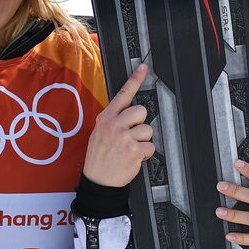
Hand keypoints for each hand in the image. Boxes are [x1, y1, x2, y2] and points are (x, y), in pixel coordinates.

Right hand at [83, 64, 153, 186]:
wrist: (98, 181)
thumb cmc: (99, 157)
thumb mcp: (99, 133)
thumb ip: (113, 120)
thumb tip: (129, 112)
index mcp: (106, 118)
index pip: (123, 95)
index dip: (135, 80)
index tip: (143, 67)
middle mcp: (114, 125)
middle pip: (142, 111)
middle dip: (141, 123)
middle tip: (132, 134)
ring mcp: (124, 137)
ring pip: (148, 130)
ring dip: (143, 141)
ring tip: (130, 149)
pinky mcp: (134, 150)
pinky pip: (150, 146)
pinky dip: (145, 154)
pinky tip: (134, 158)